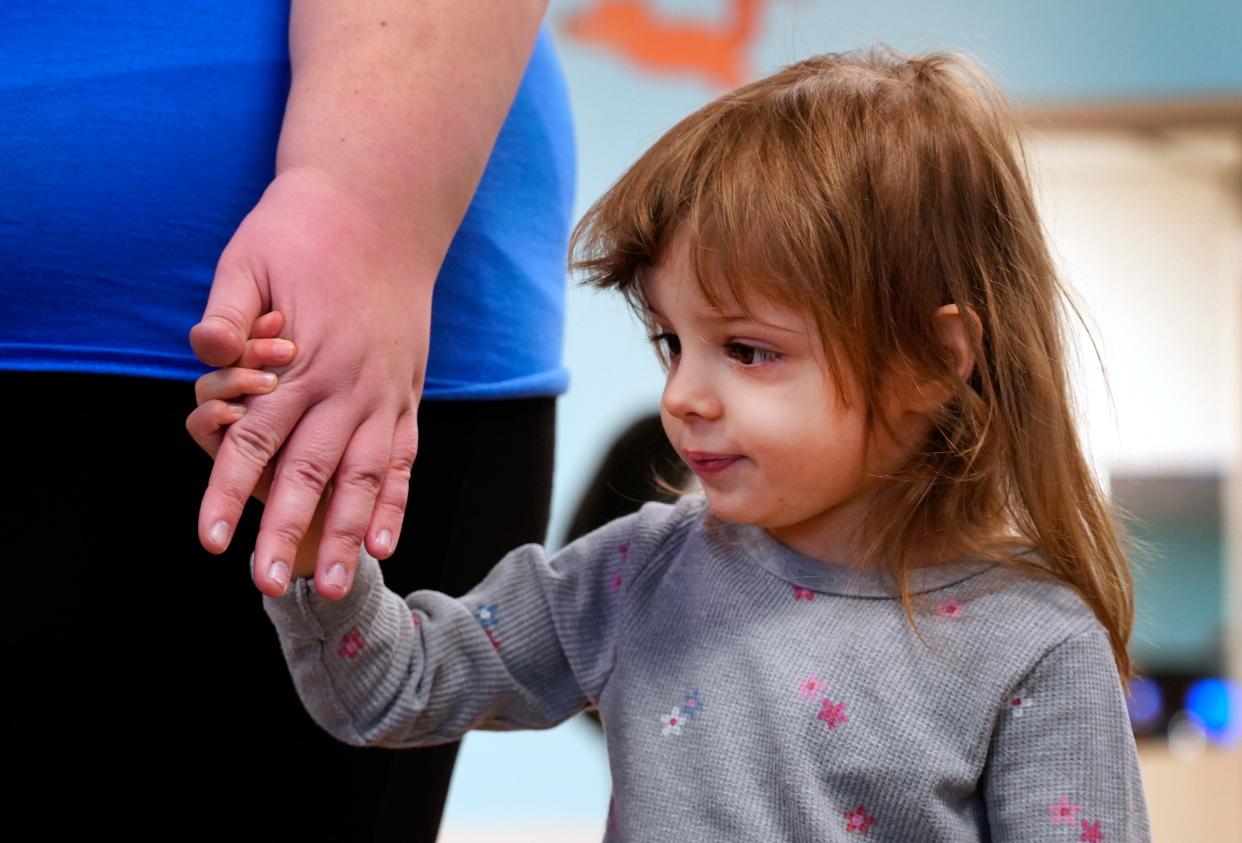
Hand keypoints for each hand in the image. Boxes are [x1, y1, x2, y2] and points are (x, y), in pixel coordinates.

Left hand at [189, 167, 429, 600]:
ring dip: (351, 534)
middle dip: (290, 532)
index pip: (257, 439)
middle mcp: (348, 386)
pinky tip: (386, 543)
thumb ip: (226, 312)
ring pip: (367, 477)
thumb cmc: (303, 230)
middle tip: (272, 586)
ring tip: (338, 585)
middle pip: (313, 473)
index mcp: (303, 360)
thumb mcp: (247, 256)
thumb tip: (204, 355)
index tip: (208, 539)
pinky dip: (396, 503)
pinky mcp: (407, 393)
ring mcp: (385, 393)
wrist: (381, 205)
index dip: (228, 491)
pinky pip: (404, 458)